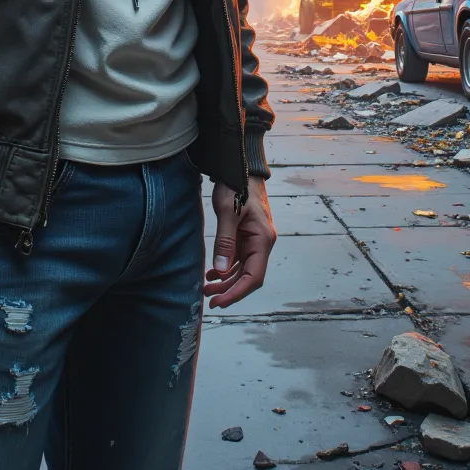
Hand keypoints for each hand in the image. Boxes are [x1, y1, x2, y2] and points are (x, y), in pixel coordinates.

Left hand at [204, 178, 275, 308]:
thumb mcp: (227, 213)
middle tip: (209, 299)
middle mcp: (262, 243)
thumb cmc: (237, 186)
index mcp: (263, 240)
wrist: (241, 166)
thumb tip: (219, 271)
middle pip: (248, 276)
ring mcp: (255, 240)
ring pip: (243, 269)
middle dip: (229, 290)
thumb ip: (225, 242)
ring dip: (226, 281)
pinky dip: (226, 269)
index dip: (237, 293)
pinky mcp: (247, 236)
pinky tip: (213, 274)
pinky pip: (239, 259)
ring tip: (206, 288)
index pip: (253, 277)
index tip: (219, 302)